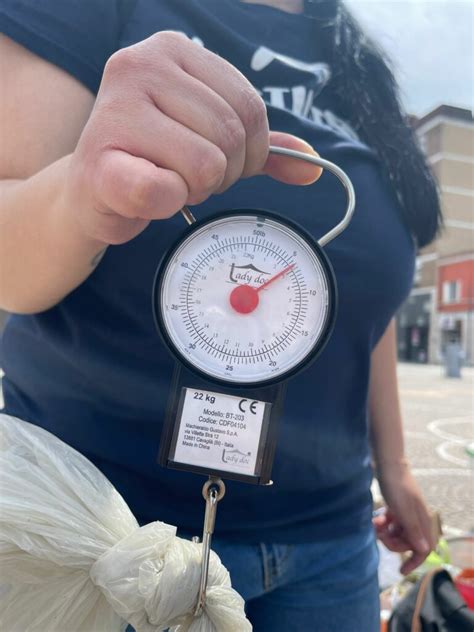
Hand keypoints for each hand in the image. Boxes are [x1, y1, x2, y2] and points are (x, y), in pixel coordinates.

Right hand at [66, 31, 321, 245]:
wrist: (94, 193)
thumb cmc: (154, 162)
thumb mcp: (209, 141)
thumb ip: (258, 149)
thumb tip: (311, 167)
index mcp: (174, 51)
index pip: (250, 105)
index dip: (250, 152)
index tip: (223, 166)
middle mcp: (141, 65)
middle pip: (231, 135)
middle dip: (223, 174)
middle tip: (190, 179)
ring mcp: (115, 108)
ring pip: (206, 164)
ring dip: (196, 189)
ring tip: (168, 183)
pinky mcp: (98, 159)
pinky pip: (163, 188)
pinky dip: (167, 203)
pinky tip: (148, 196)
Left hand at [373, 462, 435, 574]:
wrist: (387, 463)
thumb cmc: (396, 486)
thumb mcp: (403, 510)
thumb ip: (413, 530)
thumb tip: (424, 550)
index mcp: (422, 521)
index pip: (423, 548)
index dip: (414, 561)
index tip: (400, 570)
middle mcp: (416, 518)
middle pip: (407, 542)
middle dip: (393, 543)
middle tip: (379, 535)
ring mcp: (405, 512)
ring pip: (397, 533)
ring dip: (385, 533)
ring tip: (374, 525)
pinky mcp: (396, 506)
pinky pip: (390, 523)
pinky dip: (383, 523)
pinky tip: (375, 518)